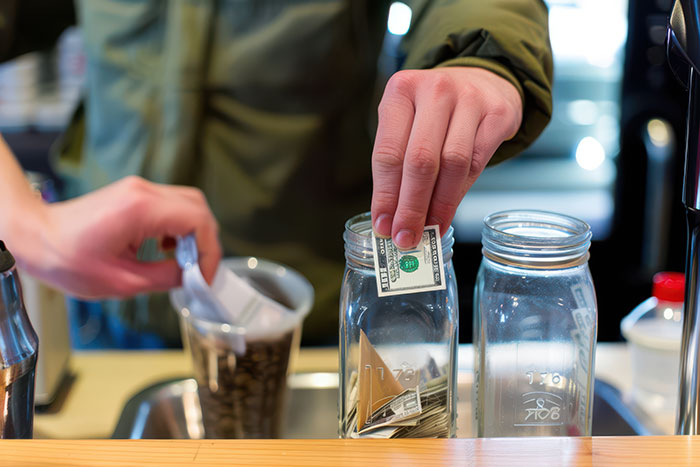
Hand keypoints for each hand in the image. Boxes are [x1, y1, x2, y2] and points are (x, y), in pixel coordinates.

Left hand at [11, 176, 220, 298]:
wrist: (35, 238)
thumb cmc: (66, 258)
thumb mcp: (123, 281)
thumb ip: (166, 277)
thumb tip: (193, 277)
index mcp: (141, 209)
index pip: (198, 222)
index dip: (209, 252)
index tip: (203, 277)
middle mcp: (144, 192)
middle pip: (199, 208)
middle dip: (205, 242)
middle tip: (197, 271)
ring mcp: (139, 189)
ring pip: (188, 204)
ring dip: (192, 234)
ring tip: (182, 262)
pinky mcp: (134, 194)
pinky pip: (171, 206)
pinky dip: (178, 228)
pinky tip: (166, 249)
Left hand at [371, 67, 522, 248]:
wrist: (482, 81)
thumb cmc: (435, 111)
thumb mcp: (407, 123)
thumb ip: (398, 165)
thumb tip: (392, 219)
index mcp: (400, 91)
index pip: (388, 152)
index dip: (385, 195)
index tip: (383, 226)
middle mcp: (434, 90)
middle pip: (420, 160)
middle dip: (411, 206)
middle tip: (406, 236)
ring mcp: (469, 98)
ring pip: (452, 164)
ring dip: (438, 205)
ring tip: (428, 230)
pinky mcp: (497, 114)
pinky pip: (476, 162)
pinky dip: (460, 193)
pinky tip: (448, 213)